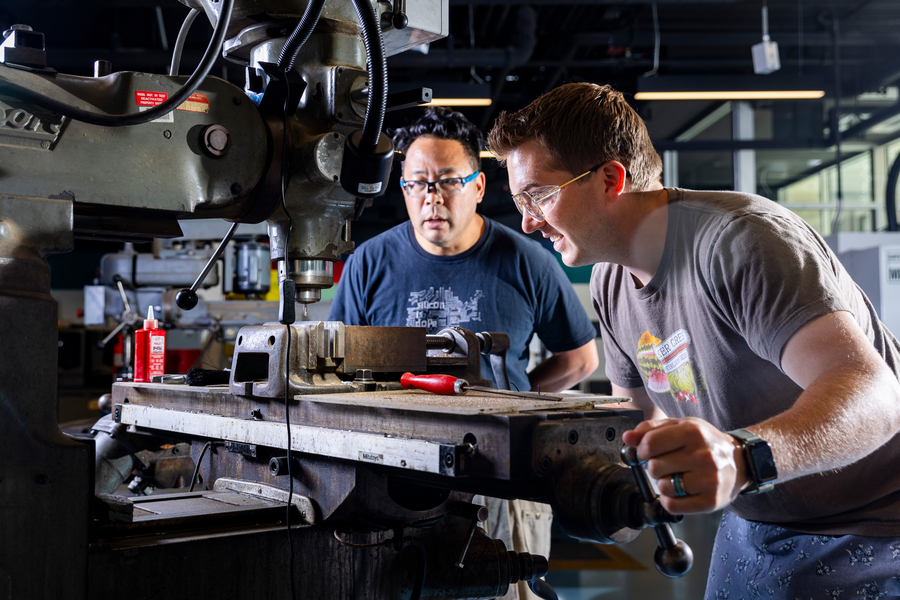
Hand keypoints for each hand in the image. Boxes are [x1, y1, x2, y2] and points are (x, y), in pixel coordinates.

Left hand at [622, 417, 748, 513]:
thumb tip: (627, 437)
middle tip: (668, 465)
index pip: (650, 444)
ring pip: (664, 487)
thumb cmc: (705, 442)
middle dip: (655, 467)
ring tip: (677, 477)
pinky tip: (679, 491)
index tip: (646, 453)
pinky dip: (670, 501)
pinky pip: (673, 506)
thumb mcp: (680, 426)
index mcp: (692, 432)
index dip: (642, 450)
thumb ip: (651, 429)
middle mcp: (703, 455)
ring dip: (664, 484)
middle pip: (655, 467)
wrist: (740, 462)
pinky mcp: (711, 501)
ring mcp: (709, 479)